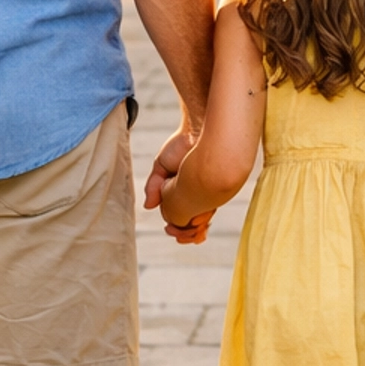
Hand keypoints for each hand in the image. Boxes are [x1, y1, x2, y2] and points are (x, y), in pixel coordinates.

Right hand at [143, 129, 209, 243]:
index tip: (169, 229)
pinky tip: (193, 224)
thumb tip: (148, 206)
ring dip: (191, 233)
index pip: (184, 216)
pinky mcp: (216, 190)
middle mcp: (198, 193)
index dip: (178, 228)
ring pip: (200, 223)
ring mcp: (208, 193)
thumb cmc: (181, 144)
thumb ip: (154, 187)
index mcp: (186, 188)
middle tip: (174, 232)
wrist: (196, 131)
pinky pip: (207, 214)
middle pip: (193, 224)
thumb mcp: (160, 167)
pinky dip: (198, 224)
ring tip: (181, 232)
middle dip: (185, 234)